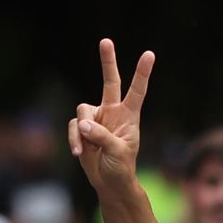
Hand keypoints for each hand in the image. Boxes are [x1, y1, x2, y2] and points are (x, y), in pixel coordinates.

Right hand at [69, 39, 154, 190]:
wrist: (109, 182)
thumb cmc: (121, 168)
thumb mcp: (118, 153)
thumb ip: (102, 136)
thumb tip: (83, 124)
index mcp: (130, 116)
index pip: (137, 91)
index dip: (142, 73)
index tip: (149, 54)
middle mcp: (113, 112)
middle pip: (110, 81)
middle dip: (107, 61)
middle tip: (106, 40)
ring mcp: (97, 118)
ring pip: (83, 110)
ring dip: (82, 130)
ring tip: (87, 149)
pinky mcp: (81, 128)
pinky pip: (73, 126)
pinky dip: (74, 139)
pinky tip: (79, 153)